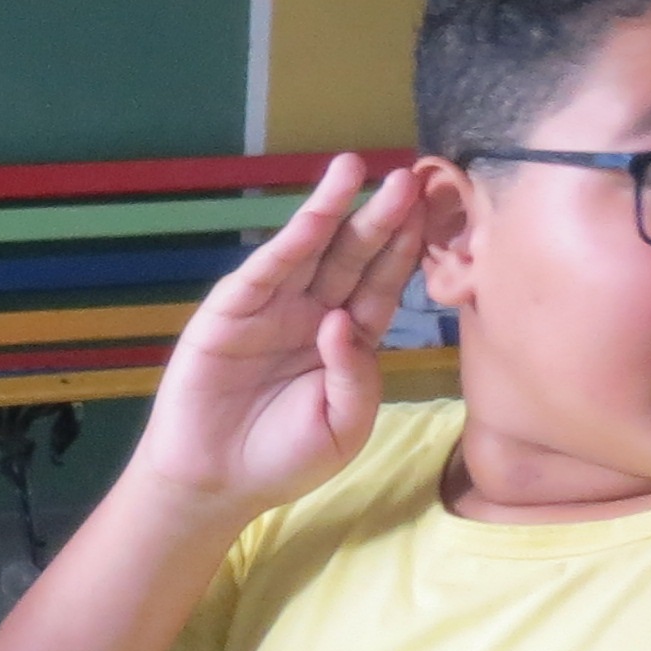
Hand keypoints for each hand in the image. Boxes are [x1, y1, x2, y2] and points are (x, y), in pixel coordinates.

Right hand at [133, 158, 425, 523]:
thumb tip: (341, 322)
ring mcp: (271, 309)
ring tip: (357, 168)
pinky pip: (266, 270)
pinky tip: (316, 212)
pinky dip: (291, 241)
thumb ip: (355, 378)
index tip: (434, 211)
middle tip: (410, 178)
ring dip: (334, 209)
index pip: (382, 286)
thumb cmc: (283, 459)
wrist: (216, 482)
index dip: (406, 250)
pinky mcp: (230, 312)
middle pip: (354, 257)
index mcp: (347, 340)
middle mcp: (311, 314)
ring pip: (310, 251)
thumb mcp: (342, 427)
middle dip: (381, 218)